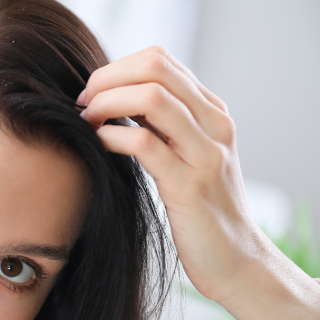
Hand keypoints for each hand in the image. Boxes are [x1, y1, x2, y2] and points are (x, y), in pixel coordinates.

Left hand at [78, 46, 265, 304]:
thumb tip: (114, 99)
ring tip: (87, 122)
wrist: (236, 260)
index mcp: (213, 112)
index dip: (117, 68)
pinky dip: (112, 136)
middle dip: (107, 78)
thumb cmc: (201, 210)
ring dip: (106, 102)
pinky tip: (98, 145)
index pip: (160, 59)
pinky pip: (144, 143)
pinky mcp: (190, 185)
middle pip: (155, 67)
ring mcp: (205, 153)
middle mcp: (214, 124)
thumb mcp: (187, 156)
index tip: (92, 94)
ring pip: (152, 97)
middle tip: (83, 104)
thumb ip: (163, 126)